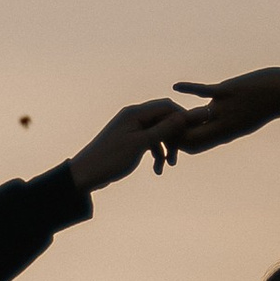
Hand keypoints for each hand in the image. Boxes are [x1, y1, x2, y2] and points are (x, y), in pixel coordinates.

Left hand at [66, 96, 186, 189]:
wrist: (86, 174)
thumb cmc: (111, 158)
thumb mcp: (141, 144)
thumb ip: (163, 130)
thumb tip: (184, 117)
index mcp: (135, 113)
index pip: (166, 107)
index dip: (182, 118)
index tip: (193, 133)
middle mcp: (133, 117)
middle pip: (163, 119)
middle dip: (174, 136)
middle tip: (180, 154)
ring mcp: (130, 128)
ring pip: (157, 132)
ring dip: (165, 148)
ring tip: (168, 165)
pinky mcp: (129, 140)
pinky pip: (148, 142)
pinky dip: (155, 153)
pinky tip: (157, 169)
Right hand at [169, 68, 279, 152]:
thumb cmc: (263, 108)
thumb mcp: (243, 123)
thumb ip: (223, 126)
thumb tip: (208, 129)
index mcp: (225, 134)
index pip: (195, 145)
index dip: (180, 144)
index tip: (168, 139)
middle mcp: (222, 124)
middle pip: (190, 134)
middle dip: (172, 132)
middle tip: (158, 126)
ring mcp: (224, 108)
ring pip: (193, 116)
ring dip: (177, 115)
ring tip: (162, 113)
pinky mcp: (227, 90)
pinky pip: (204, 91)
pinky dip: (189, 89)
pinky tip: (176, 86)